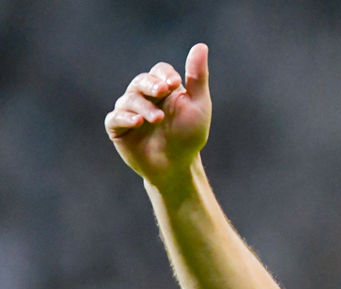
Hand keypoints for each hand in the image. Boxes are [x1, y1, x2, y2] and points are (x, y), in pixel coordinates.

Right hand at [105, 43, 211, 186]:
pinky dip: (125, 118)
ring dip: (144, 106)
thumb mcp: (198, 105)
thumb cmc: (189, 136)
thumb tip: (200, 46)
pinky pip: (115, 118)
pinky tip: (138, 122)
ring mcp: (129, 112)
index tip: (174, 84)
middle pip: (141, 81)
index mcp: (163, 89)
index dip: (164, 75)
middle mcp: (144, 97)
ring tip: (158, 118)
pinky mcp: (118, 128)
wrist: (177, 166)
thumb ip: (197, 78)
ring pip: (129, 99)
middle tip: (163, 91)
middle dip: (151, 85)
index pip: (159, 71)